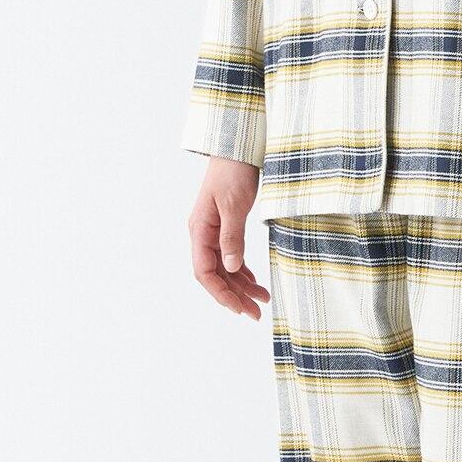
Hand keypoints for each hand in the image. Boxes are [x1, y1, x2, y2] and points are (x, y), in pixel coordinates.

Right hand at [188, 156, 269, 318]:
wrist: (237, 148)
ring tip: (262, 300)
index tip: (240, 309)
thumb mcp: (234, 205)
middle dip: (234, 296)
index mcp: (199, 230)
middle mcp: (203, 234)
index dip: (221, 293)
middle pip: (215, 275)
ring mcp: (213, 231)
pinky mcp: (225, 226)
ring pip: (224, 268)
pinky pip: (231, 256)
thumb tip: (231, 267)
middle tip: (255, 313)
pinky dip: (242, 271)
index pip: (204, 272)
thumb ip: (232, 237)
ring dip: (241, 286)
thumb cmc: (233, 171)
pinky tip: (254, 280)